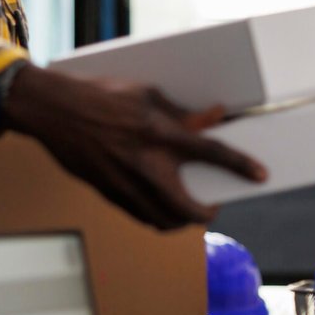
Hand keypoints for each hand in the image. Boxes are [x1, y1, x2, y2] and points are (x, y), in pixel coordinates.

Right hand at [2, 63, 267, 229]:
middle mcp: (145, 164)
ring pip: (162, 220)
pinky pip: (139, 216)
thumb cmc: (100, 96)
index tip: (261, 176)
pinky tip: (160, 206)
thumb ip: (183, 112)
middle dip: (206, 214)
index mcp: (158, 134)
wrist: (53, 111)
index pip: (210, 153)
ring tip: (188, 209)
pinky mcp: (108, 194)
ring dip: (181, 220)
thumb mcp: (147, 94)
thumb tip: (217, 116)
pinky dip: (155, 216)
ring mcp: (124, 184)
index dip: (240, 166)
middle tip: (212, 206)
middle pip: (187, 208)